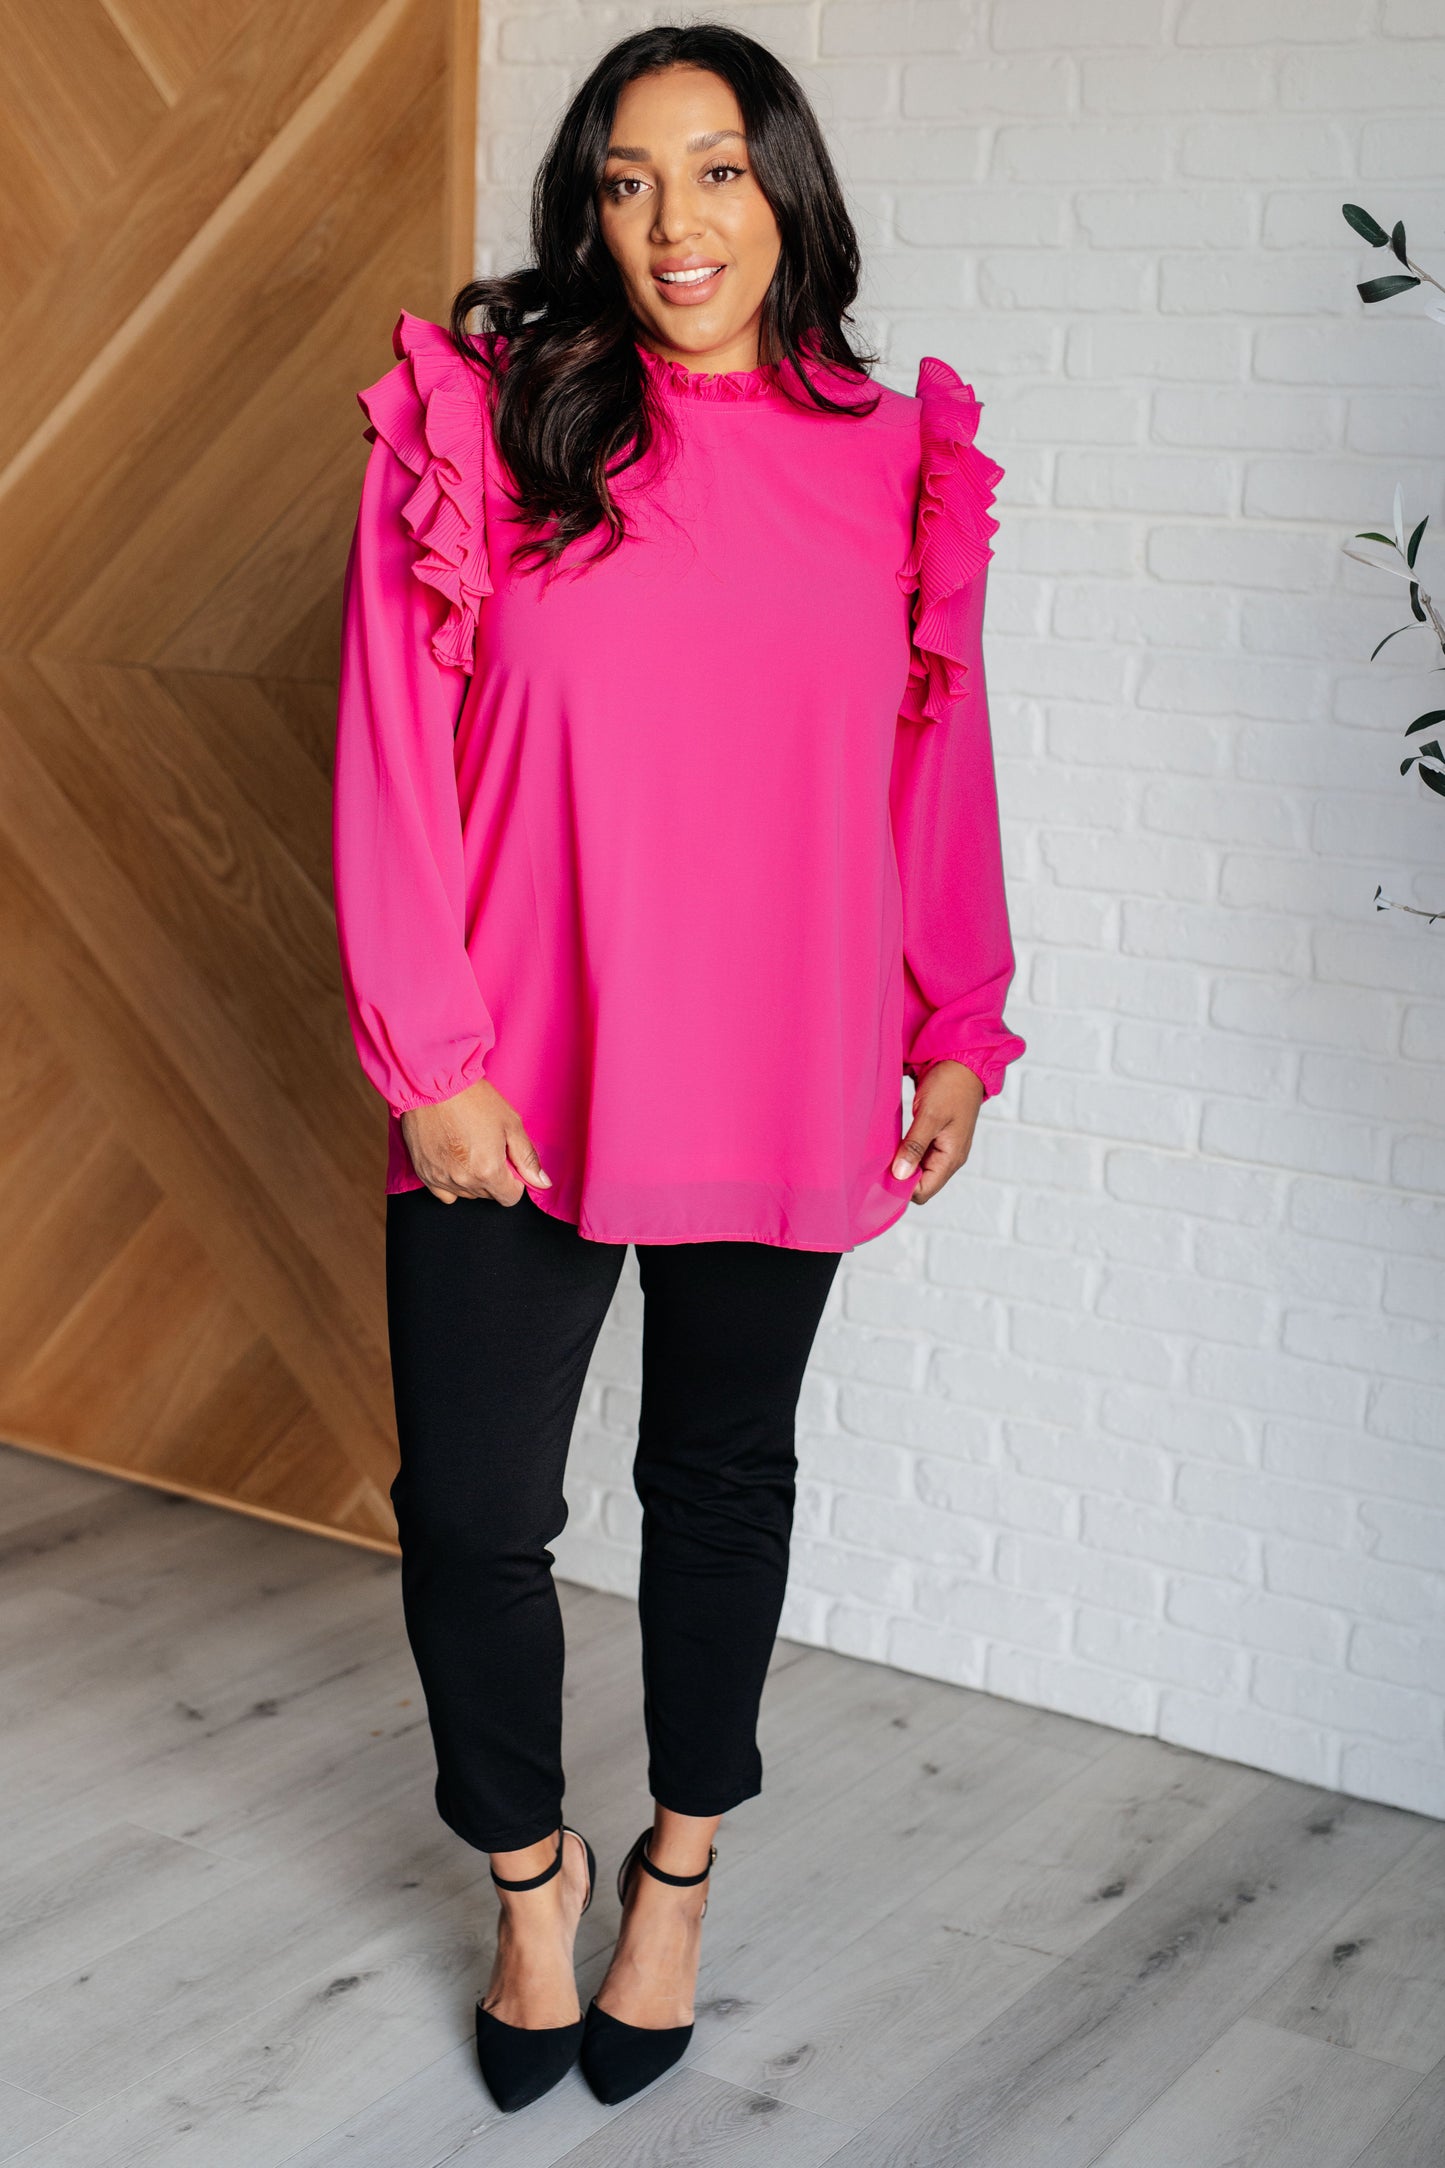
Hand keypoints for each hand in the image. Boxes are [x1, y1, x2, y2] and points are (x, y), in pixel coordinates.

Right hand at [399, 1077, 550, 1205]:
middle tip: (489, 1149)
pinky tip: (453, 1163)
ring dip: (473, 1180)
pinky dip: (452, 1183)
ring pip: (467, 1194)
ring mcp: (441, 1178)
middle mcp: (464, 1180)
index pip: (509, 1198)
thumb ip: (527, 1158)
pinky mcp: (424, 1172)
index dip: (514, 1182)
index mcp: (488, 1171)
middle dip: (494, 1177)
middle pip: (488, 1195)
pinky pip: (444, 1192)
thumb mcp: (511, 1124)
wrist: (434, 1084)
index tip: (510, 1165)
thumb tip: (543, 1182)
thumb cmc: (473, 1099)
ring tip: (469, 1150)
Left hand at [891, 1060, 985, 1203]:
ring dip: (902, 1164)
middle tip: (876, 1165)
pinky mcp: (938, 1136)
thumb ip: (915, 1146)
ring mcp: (944, 1147)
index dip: (902, 1189)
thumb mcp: (930, 1115)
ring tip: (882, 1154)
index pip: (924, 1191)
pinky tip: (892, 1144)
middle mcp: (950, 1157)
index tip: (880, 1176)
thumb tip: (900, 1175)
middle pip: (921, 1183)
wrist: (964, 1062)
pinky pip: (920, 1154)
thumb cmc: (950, 1086)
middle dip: (899, 1178)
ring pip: (919, 1169)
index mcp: (952, 1157)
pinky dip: (906, 1152)